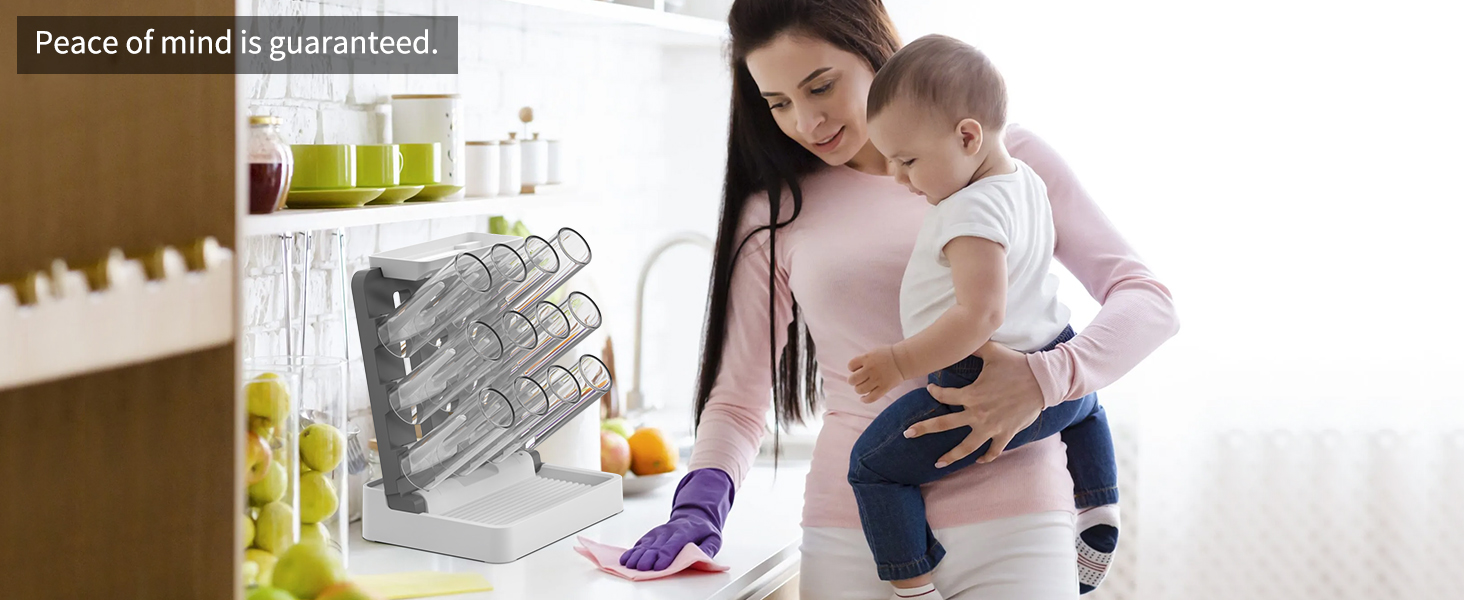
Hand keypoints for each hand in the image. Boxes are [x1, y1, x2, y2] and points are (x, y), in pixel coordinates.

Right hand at [620, 468, 733, 570]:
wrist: (694, 515)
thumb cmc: (703, 530)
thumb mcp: (713, 538)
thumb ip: (708, 549)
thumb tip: (702, 558)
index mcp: (685, 531)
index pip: (674, 544)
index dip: (665, 556)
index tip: (659, 566)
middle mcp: (669, 531)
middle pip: (656, 545)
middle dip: (648, 557)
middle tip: (641, 568)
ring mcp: (658, 532)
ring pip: (646, 544)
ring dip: (637, 555)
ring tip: (629, 564)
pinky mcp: (652, 535)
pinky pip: (641, 542)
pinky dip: (633, 551)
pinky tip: (626, 558)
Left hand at [847, 345, 904, 402]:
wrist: (903, 360)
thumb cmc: (887, 355)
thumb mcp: (873, 353)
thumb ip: (863, 360)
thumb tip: (852, 371)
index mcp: (867, 358)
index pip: (851, 366)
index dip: (852, 368)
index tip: (857, 369)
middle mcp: (870, 369)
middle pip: (852, 380)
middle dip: (853, 381)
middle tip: (858, 380)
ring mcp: (877, 379)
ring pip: (860, 390)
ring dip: (858, 389)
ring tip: (862, 387)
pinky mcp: (884, 388)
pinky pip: (871, 398)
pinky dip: (864, 400)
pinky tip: (863, 398)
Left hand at [906, 341, 1043, 465]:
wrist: (1043, 381)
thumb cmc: (1017, 365)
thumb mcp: (992, 352)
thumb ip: (973, 346)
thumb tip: (961, 334)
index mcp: (971, 394)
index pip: (944, 396)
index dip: (935, 392)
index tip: (930, 389)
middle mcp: (977, 413)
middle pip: (944, 424)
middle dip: (924, 429)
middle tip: (907, 434)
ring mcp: (991, 426)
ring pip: (966, 446)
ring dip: (951, 456)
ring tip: (938, 463)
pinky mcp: (1005, 434)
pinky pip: (993, 451)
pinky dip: (985, 457)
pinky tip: (977, 460)